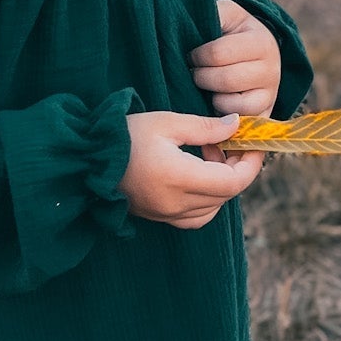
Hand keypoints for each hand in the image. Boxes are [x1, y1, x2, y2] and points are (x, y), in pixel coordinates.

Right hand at [119, 110, 264, 228]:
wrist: (88, 160)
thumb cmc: (125, 136)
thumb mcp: (167, 122)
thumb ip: (205, 127)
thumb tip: (236, 125)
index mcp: (179, 178)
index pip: (233, 182)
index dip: (250, 164)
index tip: (253, 145)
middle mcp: (176, 203)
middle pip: (226, 194)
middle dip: (237, 168)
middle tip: (227, 140)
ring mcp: (167, 215)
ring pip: (214, 207)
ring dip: (222, 183)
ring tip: (208, 154)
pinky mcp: (160, 218)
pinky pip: (197, 217)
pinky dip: (208, 200)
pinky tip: (197, 176)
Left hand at [188, 0, 281, 117]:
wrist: (257, 52)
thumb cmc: (234, 32)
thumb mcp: (227, 13)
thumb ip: (213, 12)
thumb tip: (189, 23)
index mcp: (261, 42)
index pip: (218, 53)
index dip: (198, 55)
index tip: (193, 54)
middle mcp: (271, 70)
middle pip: (225, 80)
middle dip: (201, 76)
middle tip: (194, 71)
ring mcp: (269, 95)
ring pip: (230, 104)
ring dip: (209, 96)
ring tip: (205, 85)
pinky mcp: (264, 115)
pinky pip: (236, 122)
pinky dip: (220, 113)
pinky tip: (215, 99)